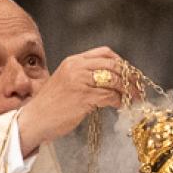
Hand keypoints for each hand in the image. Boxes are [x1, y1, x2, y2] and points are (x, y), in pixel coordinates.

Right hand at [15, 46, 134, 155]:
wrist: (34, 119)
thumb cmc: (50, 105)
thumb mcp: (65, 82)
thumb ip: (83, 76)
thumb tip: (110, 80)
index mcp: (73, 61)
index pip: (104, 53)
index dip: (121, 62)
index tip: (130, 73)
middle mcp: (76, 67)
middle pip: (113, 65)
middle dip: (130, 76)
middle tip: (138, 87)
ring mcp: (79, 82)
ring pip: (114, 80)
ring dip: (128, 90)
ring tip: (134, 98)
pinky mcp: (82, 97)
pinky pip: (109, 95)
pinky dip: (119, 101)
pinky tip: (120, 106)